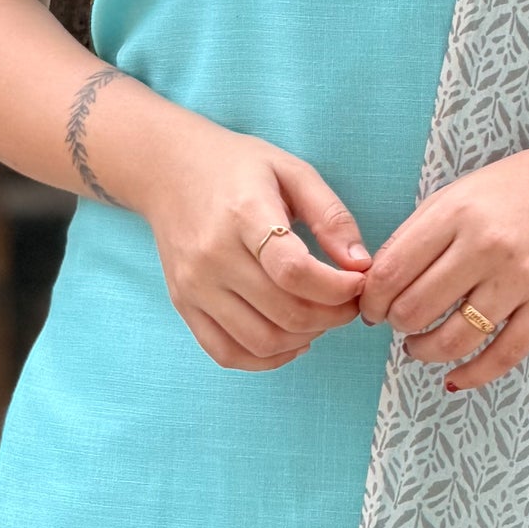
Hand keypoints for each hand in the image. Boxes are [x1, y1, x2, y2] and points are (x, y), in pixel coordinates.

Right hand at [135, 109, 374, 373]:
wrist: (167, 171)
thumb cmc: (235, 168)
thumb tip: (361, 265)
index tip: (358, 281)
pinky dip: (267, 359)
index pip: (294, 271)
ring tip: (320, 317)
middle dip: (333, 317)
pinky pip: (227, 353)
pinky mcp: (183, 305)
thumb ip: (332, 216)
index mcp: (244, 214)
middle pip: (285, 313)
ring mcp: (194, 286)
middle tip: (348, 302)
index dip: (337, 288)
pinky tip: (290, 339)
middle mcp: (213, 256)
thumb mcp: (292, 171)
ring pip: (262, 341)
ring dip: (305, 339)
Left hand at [359, 121, 528, 394]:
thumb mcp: (459, 193)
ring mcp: (522, 277)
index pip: (391, 271)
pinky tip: (454, 378)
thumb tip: (377, 285)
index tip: (372, 309)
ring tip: (420, 347)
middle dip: (397, 326)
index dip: (372, 300)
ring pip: (455, 338)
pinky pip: (504, 354)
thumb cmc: (518, 188)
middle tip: (400, 323)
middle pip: (416, 309)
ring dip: (426, 352)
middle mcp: (487, 245)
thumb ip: (418, 234)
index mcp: (456, 213)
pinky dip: (473, 375)